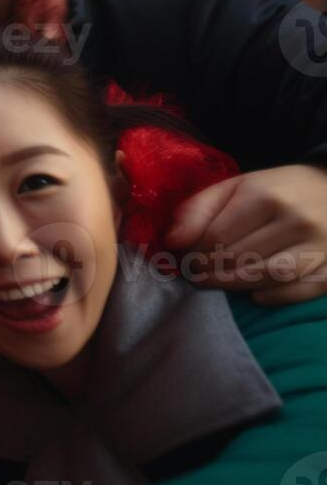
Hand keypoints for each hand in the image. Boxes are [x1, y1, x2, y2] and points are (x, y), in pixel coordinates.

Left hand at [166, 164, 326, 304]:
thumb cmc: (274, 191)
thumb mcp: (233, 188)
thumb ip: (197, 210)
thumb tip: (171, 242)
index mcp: (266, 196)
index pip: (216, 237)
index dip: (193, 252)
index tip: (183, 257)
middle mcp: (296, 220)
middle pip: (239, 258)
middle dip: (207, 270)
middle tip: (194, 272)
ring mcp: (320, 245)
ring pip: (268, 276)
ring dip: (233, 285)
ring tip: (214, 282)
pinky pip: (301, 290)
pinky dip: (275, 296)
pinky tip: (255, 293)